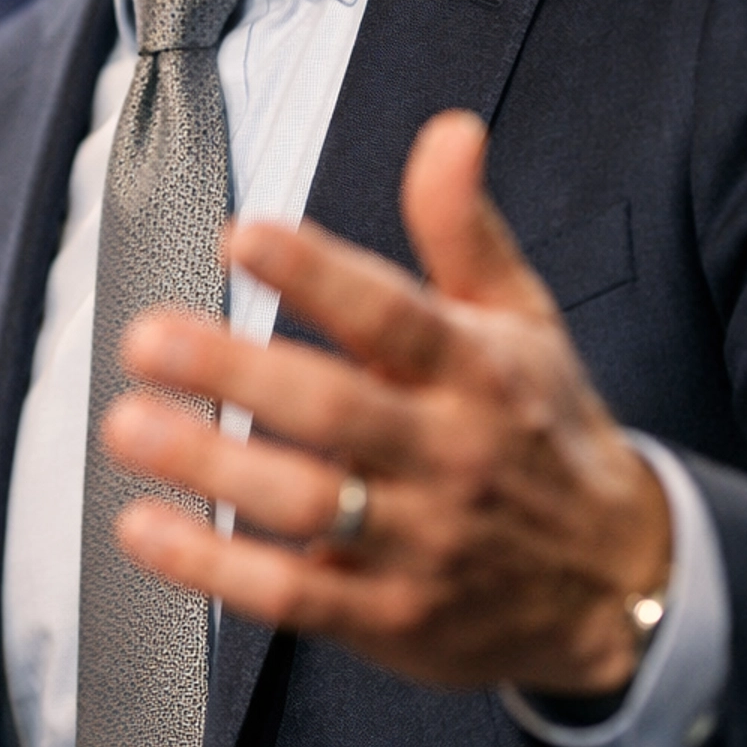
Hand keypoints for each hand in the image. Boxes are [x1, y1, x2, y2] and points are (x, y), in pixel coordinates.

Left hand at [102, 110, 671, 695]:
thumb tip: (449, 128)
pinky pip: (293, 596)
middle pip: (334, 410)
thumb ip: (464, 228)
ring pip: (304, 503)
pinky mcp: (390, 618)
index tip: (243, 236)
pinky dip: (213, 565)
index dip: (318, 274)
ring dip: (209, 465)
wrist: (617, 584)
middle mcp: (447, 454)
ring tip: (128, 422)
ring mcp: (419, 542)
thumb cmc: (540, 427)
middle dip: (234, 370)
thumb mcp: (521, 320)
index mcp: (477, 371)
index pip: (395, 317)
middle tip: (145, 337)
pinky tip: (145, 527)